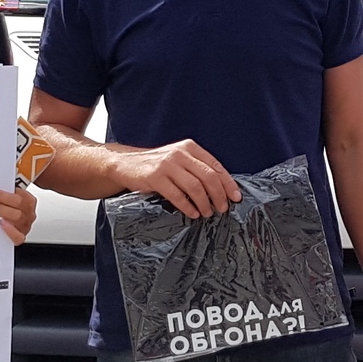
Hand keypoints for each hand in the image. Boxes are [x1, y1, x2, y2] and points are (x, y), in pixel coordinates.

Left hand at [0, 184, 36, 239]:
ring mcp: (25, 226)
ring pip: (17, 217)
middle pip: (18, 203)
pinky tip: (0, 223)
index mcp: (28, 200)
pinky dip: (10, 230)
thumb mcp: (7, 197)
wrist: (12, 221)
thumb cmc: (8, 208)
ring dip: (1, 211)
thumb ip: (1, 192)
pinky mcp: (20, 237)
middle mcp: (28, 213)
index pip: (18, 194)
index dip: (1, 193)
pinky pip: (18, 236)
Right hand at [118, 139, 240, 217]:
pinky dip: (188, 207)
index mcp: (190, 148)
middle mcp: (180, 154)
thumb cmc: (156, 164)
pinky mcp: (155, 177)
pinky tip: (193, 213)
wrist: (126, 164)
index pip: (215, 166)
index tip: (236, 197)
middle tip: (223, 208)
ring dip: (205, 203)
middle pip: (208, 177)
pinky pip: (177, 196)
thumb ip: (197, 168)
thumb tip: (221, 188)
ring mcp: (167, 165)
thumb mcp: (179, 159)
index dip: (228, 183)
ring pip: (195, 187)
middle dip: (219, 195)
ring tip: (207, 213)